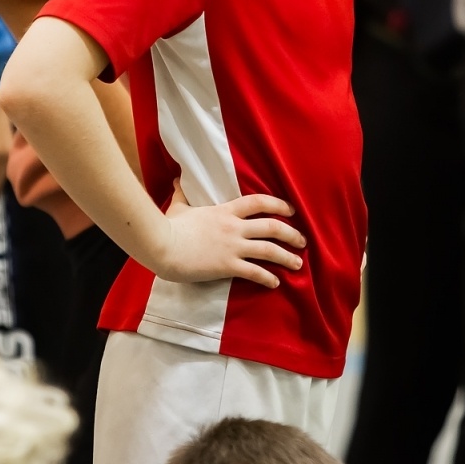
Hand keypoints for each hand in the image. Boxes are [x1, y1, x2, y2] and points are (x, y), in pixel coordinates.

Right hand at [150, 182, 305, 288]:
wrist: (162, 246)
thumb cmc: (170, 226)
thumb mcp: (178, 206)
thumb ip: (182, 193)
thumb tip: (177, 180)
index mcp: (225, 211)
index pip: (258, 202)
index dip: (277, 204)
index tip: (291, 210)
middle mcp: (234, 227)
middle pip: (271, 227)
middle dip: (291, 233)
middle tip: (302, 241)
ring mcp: (233, 247)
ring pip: (269, 250)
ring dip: (286, 257)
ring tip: (298, 263)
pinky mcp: (228, 266)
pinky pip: (254, 272)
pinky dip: (268, 278)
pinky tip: (275, 283)